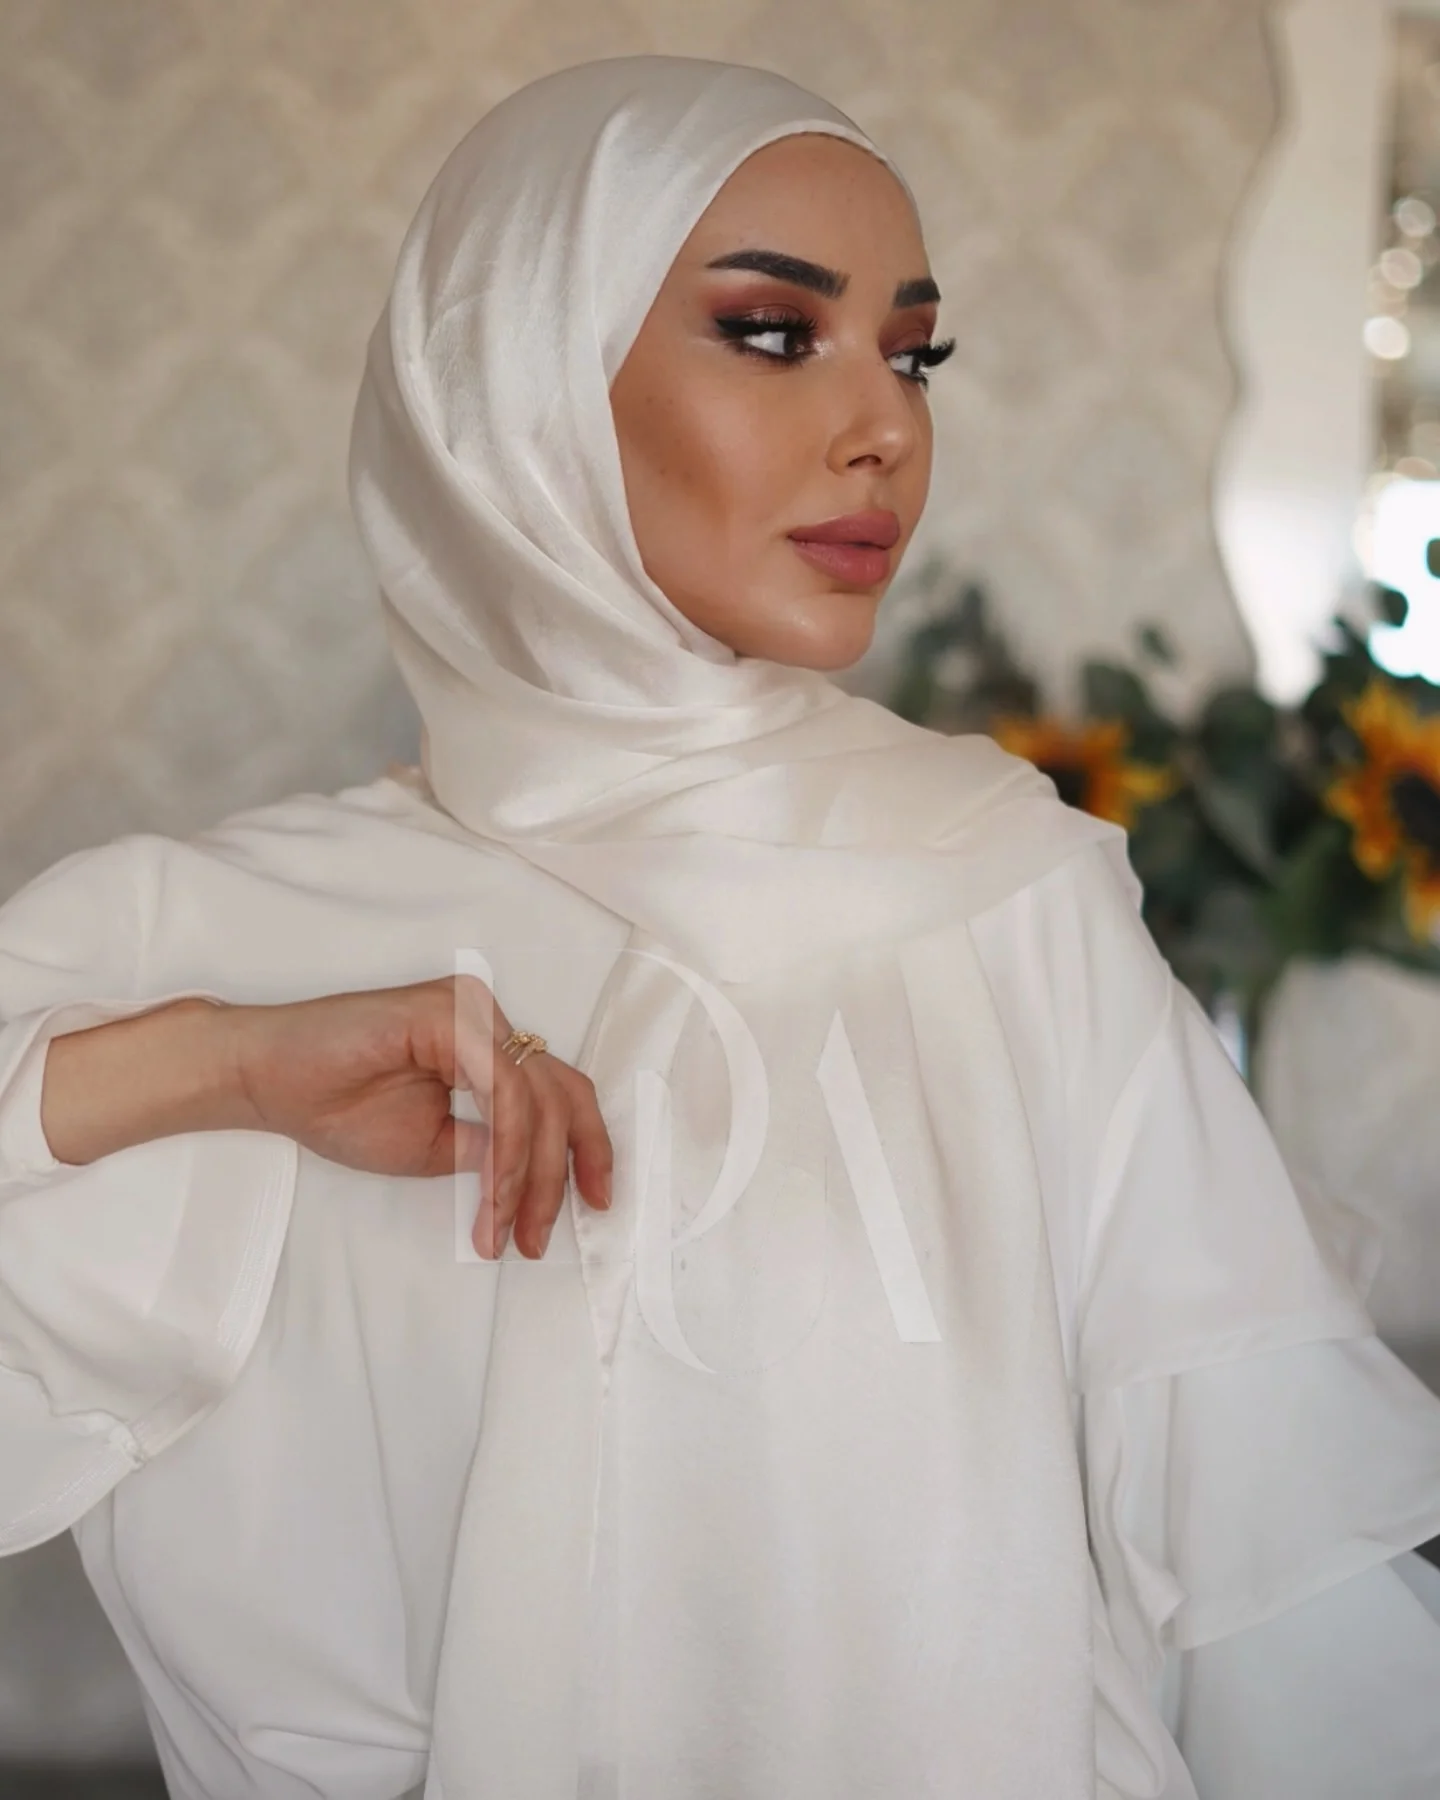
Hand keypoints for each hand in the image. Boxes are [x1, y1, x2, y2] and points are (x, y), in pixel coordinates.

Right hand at [228, 975, 611, 1259]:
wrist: (268, 1081)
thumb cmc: (337, 1106)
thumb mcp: (437, 1146)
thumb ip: (491, 1150)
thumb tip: (539, 1179)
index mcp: (489, 1045)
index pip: (558, 1094)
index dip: (586, 1149)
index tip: (595, 1204)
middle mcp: (489, 1019)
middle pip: (559, 1097)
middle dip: (559, 1175)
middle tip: (540, 1237)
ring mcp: (474, 1010)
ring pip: (536, 1099)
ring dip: (527, 1177)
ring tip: (505, 1230)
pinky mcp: (451, 1013)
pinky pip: (503, 1091)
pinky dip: (506, 1152)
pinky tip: (494, 1197)